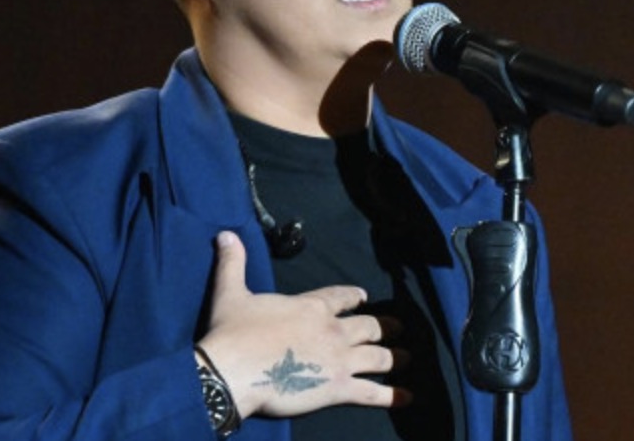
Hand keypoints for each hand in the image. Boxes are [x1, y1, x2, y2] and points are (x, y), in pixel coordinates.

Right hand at [195, 231, 407, 419]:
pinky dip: (392, 395)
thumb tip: (224, 234)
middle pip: (368, 327)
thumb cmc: (232, 332)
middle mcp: (331, 329)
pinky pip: (372, 392)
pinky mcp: (338, 388)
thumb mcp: (230, 292)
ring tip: (408, 358)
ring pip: (378, 357)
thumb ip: (232, 263)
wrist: (231, 370)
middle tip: (399, 328)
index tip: (364, 298)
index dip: (354, 297)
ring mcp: (339, 359)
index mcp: (310, 306)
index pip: (341, 297)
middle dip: (386, 327)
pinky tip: (407, 397)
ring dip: (395, 357)